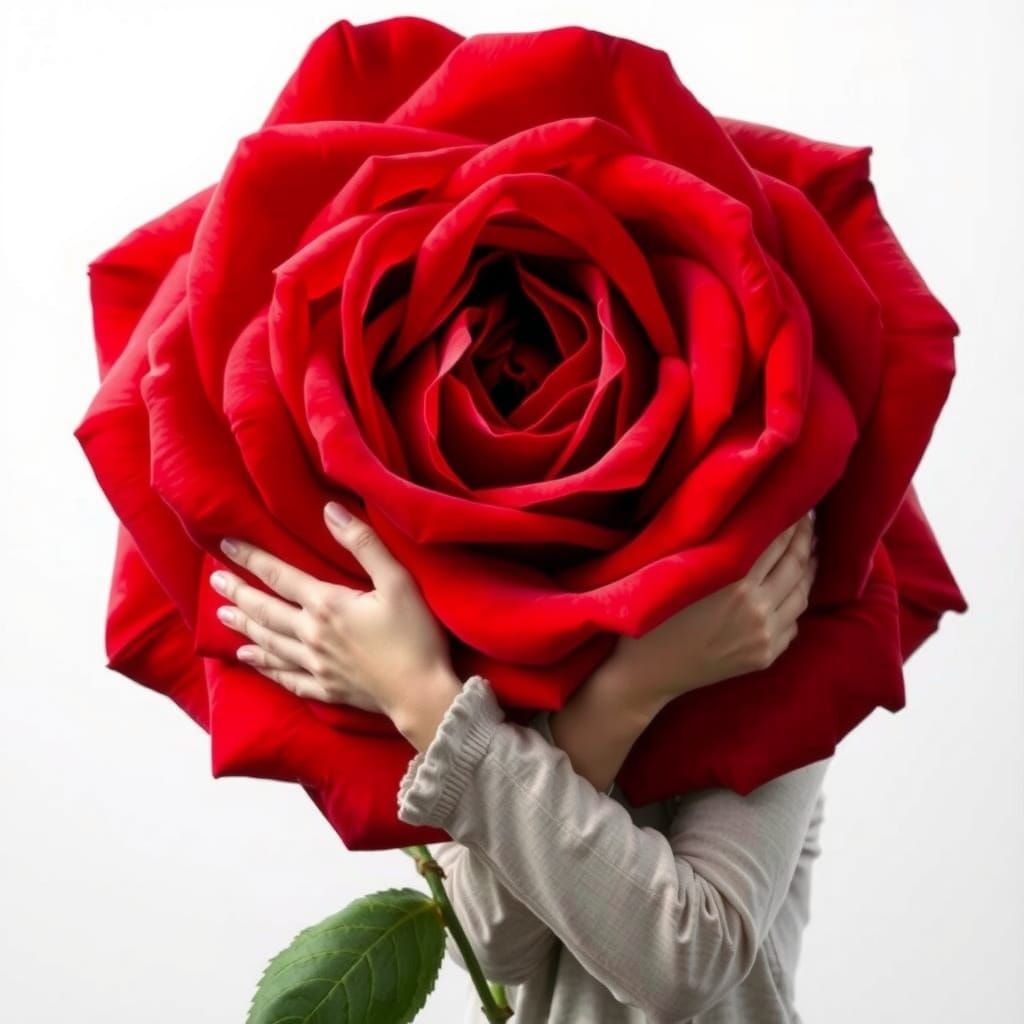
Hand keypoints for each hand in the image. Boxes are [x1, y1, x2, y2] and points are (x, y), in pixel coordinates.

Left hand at [209, 502, 459, 734]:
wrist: (421, 694)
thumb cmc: (415, 636)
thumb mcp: (397, 582)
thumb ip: (363, 544)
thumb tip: (330, 511)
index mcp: (326, 605)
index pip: (280, 576)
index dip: (252, 559)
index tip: (225, 546)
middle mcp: (311, 635)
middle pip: (266, 611)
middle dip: (238, 593)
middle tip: (214, 581)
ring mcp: (315, 666)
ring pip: (269, 643)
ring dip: (244, 627)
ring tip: (222, 616)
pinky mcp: (325, 689)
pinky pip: (286, 677)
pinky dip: (265, 667)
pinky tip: (250, 661)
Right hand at [598, 511, 817, 716]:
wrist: (644, 675)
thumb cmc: (650, 616)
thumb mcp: (672, 573)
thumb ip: (707, 545)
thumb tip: (734, 510)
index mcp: (732, 582)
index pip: (775, 539)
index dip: (789, 516)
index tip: (795, 498)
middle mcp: (755, 608)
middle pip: (795, 561)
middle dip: (805, 534)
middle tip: (808, 514)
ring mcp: (764, 634)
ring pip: (802, 592)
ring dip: (809, 565)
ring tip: (809, 545)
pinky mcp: (766, 655)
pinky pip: (794, 621)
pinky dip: (798, 598)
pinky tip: (796, 585)